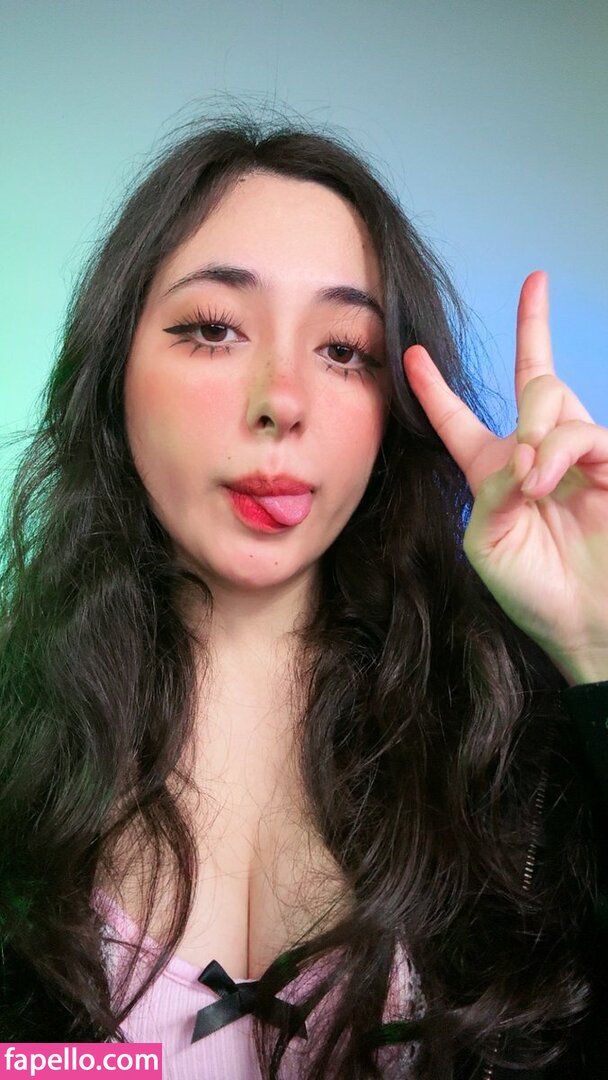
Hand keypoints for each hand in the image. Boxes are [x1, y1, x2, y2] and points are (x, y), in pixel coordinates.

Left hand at [403, 271, 607, 684]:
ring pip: (551, 393)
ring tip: (535, 484)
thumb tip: (523, 450)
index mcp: (493, 473)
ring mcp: (576, 456)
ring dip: (534, 431)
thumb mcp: (486, 543)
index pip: (459, 419)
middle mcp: (536, 454)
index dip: (435, 387)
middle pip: (534, 375)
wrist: (584, 625)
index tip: (414, 353)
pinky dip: (556, 453)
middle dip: (531, 347)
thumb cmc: (533, 592)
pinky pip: (579, 432)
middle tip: (520, 451)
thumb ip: (490, 490)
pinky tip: (545, 482)